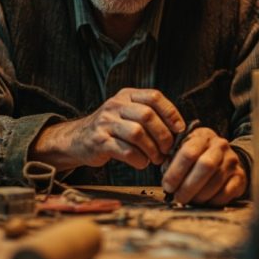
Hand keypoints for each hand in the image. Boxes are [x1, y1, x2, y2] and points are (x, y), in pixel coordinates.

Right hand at [31, 88, 185, 170]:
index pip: (154, 96)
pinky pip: (125, 150)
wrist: (78, 139)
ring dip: (152, 149)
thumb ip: (150, 116)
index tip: (179, 129)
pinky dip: (139, 160)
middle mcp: (115, 105)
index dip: (170, 113)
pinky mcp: (98, 141)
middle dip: (163, 135)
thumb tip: (180, 131)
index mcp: (127, 95)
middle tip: (168, 149)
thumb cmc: (112, 128)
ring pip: (137, 133)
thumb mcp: (128, 113)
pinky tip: (142, 163)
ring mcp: (105, 123)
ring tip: (156, 158)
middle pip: (147, 115)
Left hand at [161, 127, 246, 206]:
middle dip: (188, 186)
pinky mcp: (240, 176)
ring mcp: (232, 160)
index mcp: (202, 136)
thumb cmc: (196, 157)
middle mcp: (220, 145)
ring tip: (189, 200)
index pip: (189, 152)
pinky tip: (204, 202)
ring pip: (216, 181)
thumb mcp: (183, 151)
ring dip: (199, 196)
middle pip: (206, 166)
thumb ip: (173, 162)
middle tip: (178, 198)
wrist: (223, 158)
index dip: (176, 172)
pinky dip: (212, 201)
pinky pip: (226, 192)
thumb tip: (168, 183)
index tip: (168, 186)